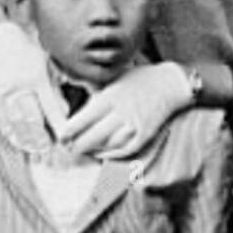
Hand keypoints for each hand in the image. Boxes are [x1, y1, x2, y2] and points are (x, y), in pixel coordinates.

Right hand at [0, 23, 67, 153]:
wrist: (0, 42)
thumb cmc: (30, 55)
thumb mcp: (48, 67)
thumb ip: (55, 91)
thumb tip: (64, 114)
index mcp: (36, 77)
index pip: (50, 106)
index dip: (58, 124)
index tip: (65, 138)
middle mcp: (19, 86)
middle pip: (31, 118)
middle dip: (42, 137)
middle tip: (51, 150)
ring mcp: (3, 93)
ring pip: (16, 123)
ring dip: (27, 140)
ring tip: (37, 151)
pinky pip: (1, 120)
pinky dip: (11, 134)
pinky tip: (19, 142)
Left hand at [61, 63, 192, 159]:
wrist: (171, 83)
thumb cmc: (141, 78)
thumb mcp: (115, 78)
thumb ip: (97, 91)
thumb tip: (76, 100)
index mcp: (110, 96)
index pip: (83, 119)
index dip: (69, 132)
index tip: (61, 138)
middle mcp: (121, 112)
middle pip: (93, 136)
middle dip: (78, 146)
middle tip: (69, 149)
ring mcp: (134, 124)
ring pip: (108, 145)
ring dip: (94, 150)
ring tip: (85, 151)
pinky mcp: (145, 133)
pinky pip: (126, 150)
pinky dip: (113, 154)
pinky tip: (104, 154)